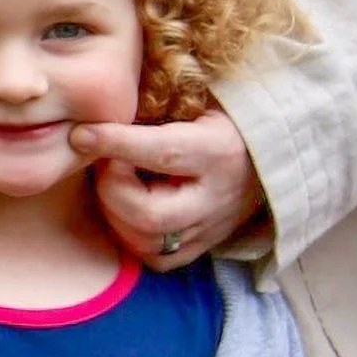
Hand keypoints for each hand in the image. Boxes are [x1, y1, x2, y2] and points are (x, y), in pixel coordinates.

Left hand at [71, 104, 264, 270]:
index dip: (115, 143)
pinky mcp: (206, 246)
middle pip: (149, 215)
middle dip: (112, 190)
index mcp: (219, 151)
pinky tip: (130, 209)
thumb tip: (109, 98)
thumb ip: (163, 98)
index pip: (160, 152)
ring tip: (116, 183)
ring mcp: (212, 228)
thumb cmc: (229, 116)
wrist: (275, 154)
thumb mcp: (205, 97)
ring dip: (116, 214)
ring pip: (148, 242)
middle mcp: (216, 197)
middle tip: (106, 163)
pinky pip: (158, 259)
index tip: (81, 133)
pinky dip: (133, 237)